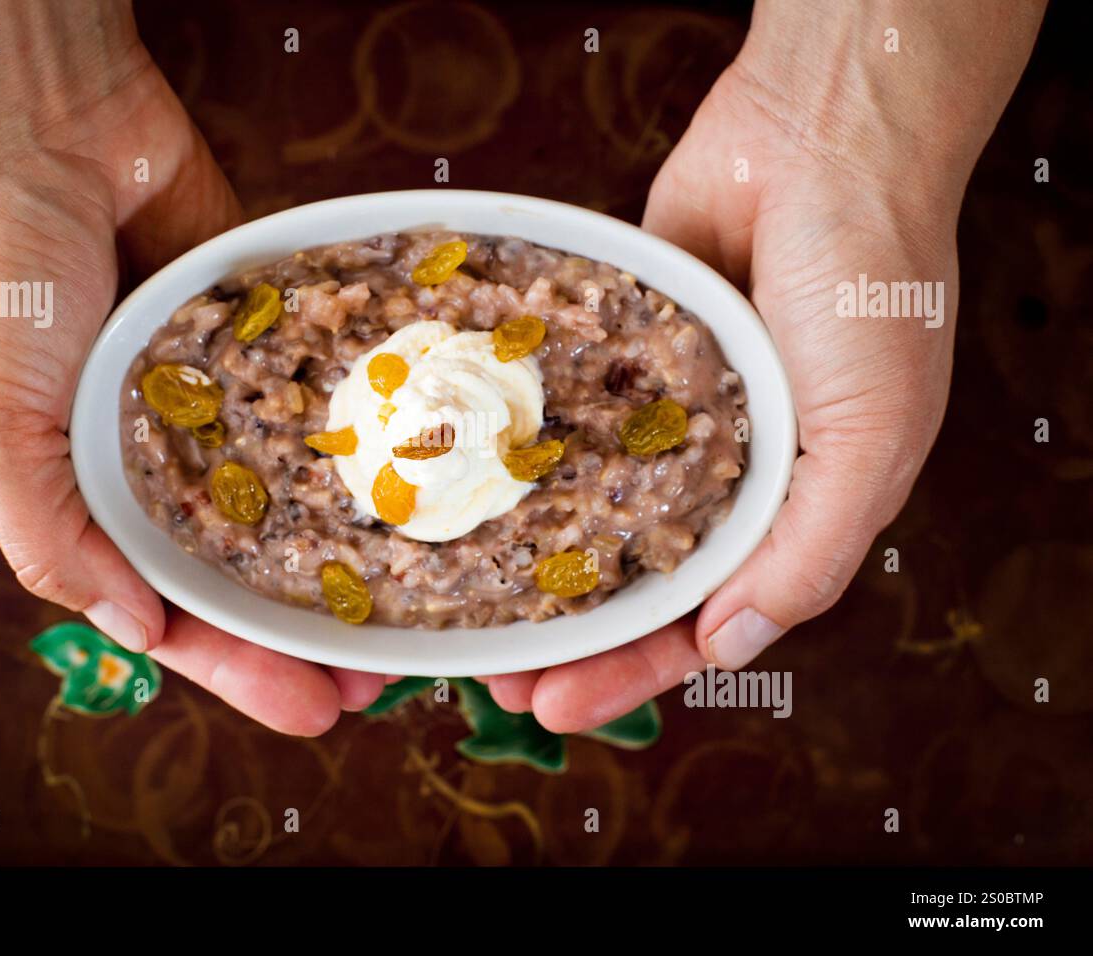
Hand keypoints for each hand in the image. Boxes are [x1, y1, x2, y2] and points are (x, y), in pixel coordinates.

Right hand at [0, 1, 383, 733]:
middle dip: (307, 628)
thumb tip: (132, 631)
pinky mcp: (269, 337)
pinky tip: (418, 481)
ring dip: (349, 551)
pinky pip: (319, 400)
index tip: (312, 709)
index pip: (170, 607)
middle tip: (379, 681)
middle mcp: (164, 459)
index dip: (237, 665)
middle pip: (249, 568)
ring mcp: (224, 400)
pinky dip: (360, 440)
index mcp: (88, 496)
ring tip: (416, 604)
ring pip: (298, 497)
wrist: (46, 129)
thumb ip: (53, 536)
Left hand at [484, 0, 1042, 729]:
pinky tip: (462, 496)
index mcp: (785, 510)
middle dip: (562, 636)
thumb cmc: (870, 291)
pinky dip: (519, 461)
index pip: (699, 620)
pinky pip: (558, 424)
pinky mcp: (612, 356)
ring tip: (462, 612)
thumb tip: (734, 648)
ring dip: (527, 563)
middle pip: (625, 580)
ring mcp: (658, 417)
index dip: (630, 671)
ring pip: (579, 511)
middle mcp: (717, 472)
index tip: (556, 707)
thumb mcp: (869, 439)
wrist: (820, 143)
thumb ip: (807, 553)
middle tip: (489, 681)